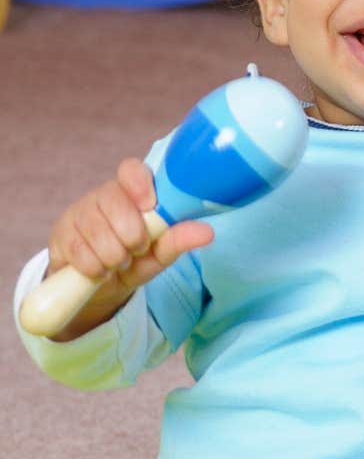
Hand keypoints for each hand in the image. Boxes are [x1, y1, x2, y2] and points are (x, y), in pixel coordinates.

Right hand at [46, 158, 213, 339]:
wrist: (99, 288)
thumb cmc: (136, 260)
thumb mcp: (160, 253)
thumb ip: (179, 240)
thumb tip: (208, 232)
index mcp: (132, 192)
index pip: (131, 170)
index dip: (139, 184)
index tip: (149, 204)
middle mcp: (103, 196)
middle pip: (114, 203)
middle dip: (131, 236)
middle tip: (136, 248)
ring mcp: (78, 213)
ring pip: (97, 231)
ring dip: (114, 256)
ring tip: (120, 261)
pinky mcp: (60, 235)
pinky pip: (80, 251)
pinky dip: (96, 268)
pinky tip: (100, 269)